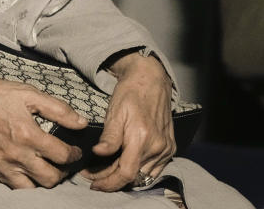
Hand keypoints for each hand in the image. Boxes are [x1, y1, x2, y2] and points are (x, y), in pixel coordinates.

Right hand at [0, 78, 87, 188]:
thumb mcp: (27, 93)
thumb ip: (58, 109)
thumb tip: (81, 122)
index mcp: (28, 135)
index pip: (63, 156)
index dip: (75, 155)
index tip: (75, 151)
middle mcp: (15, 156)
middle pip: (50, 179)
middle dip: (61, 173)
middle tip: (62, 164)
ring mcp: (0, 167)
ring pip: (30, 189)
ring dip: (40, 181)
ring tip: (42, 169)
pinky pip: (8, 186)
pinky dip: (18, 180)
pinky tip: (20, 169)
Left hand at [82, 52, 174, 190]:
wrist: (150, 81)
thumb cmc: (130, 93)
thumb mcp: (115, 112)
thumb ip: (109, 136)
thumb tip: (98, 153)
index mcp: (142, 138)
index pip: (125, 173)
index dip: (108, 183)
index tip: (93, 183)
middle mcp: (157, 147)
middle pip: (133, 177)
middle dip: (111, 180)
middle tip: (93, 175)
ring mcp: (166, 148)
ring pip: (143, 176)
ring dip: (124, 177)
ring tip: (106, 171)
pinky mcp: (170, 148)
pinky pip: (154, 169)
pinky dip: (138, 171)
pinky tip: (124, 165)